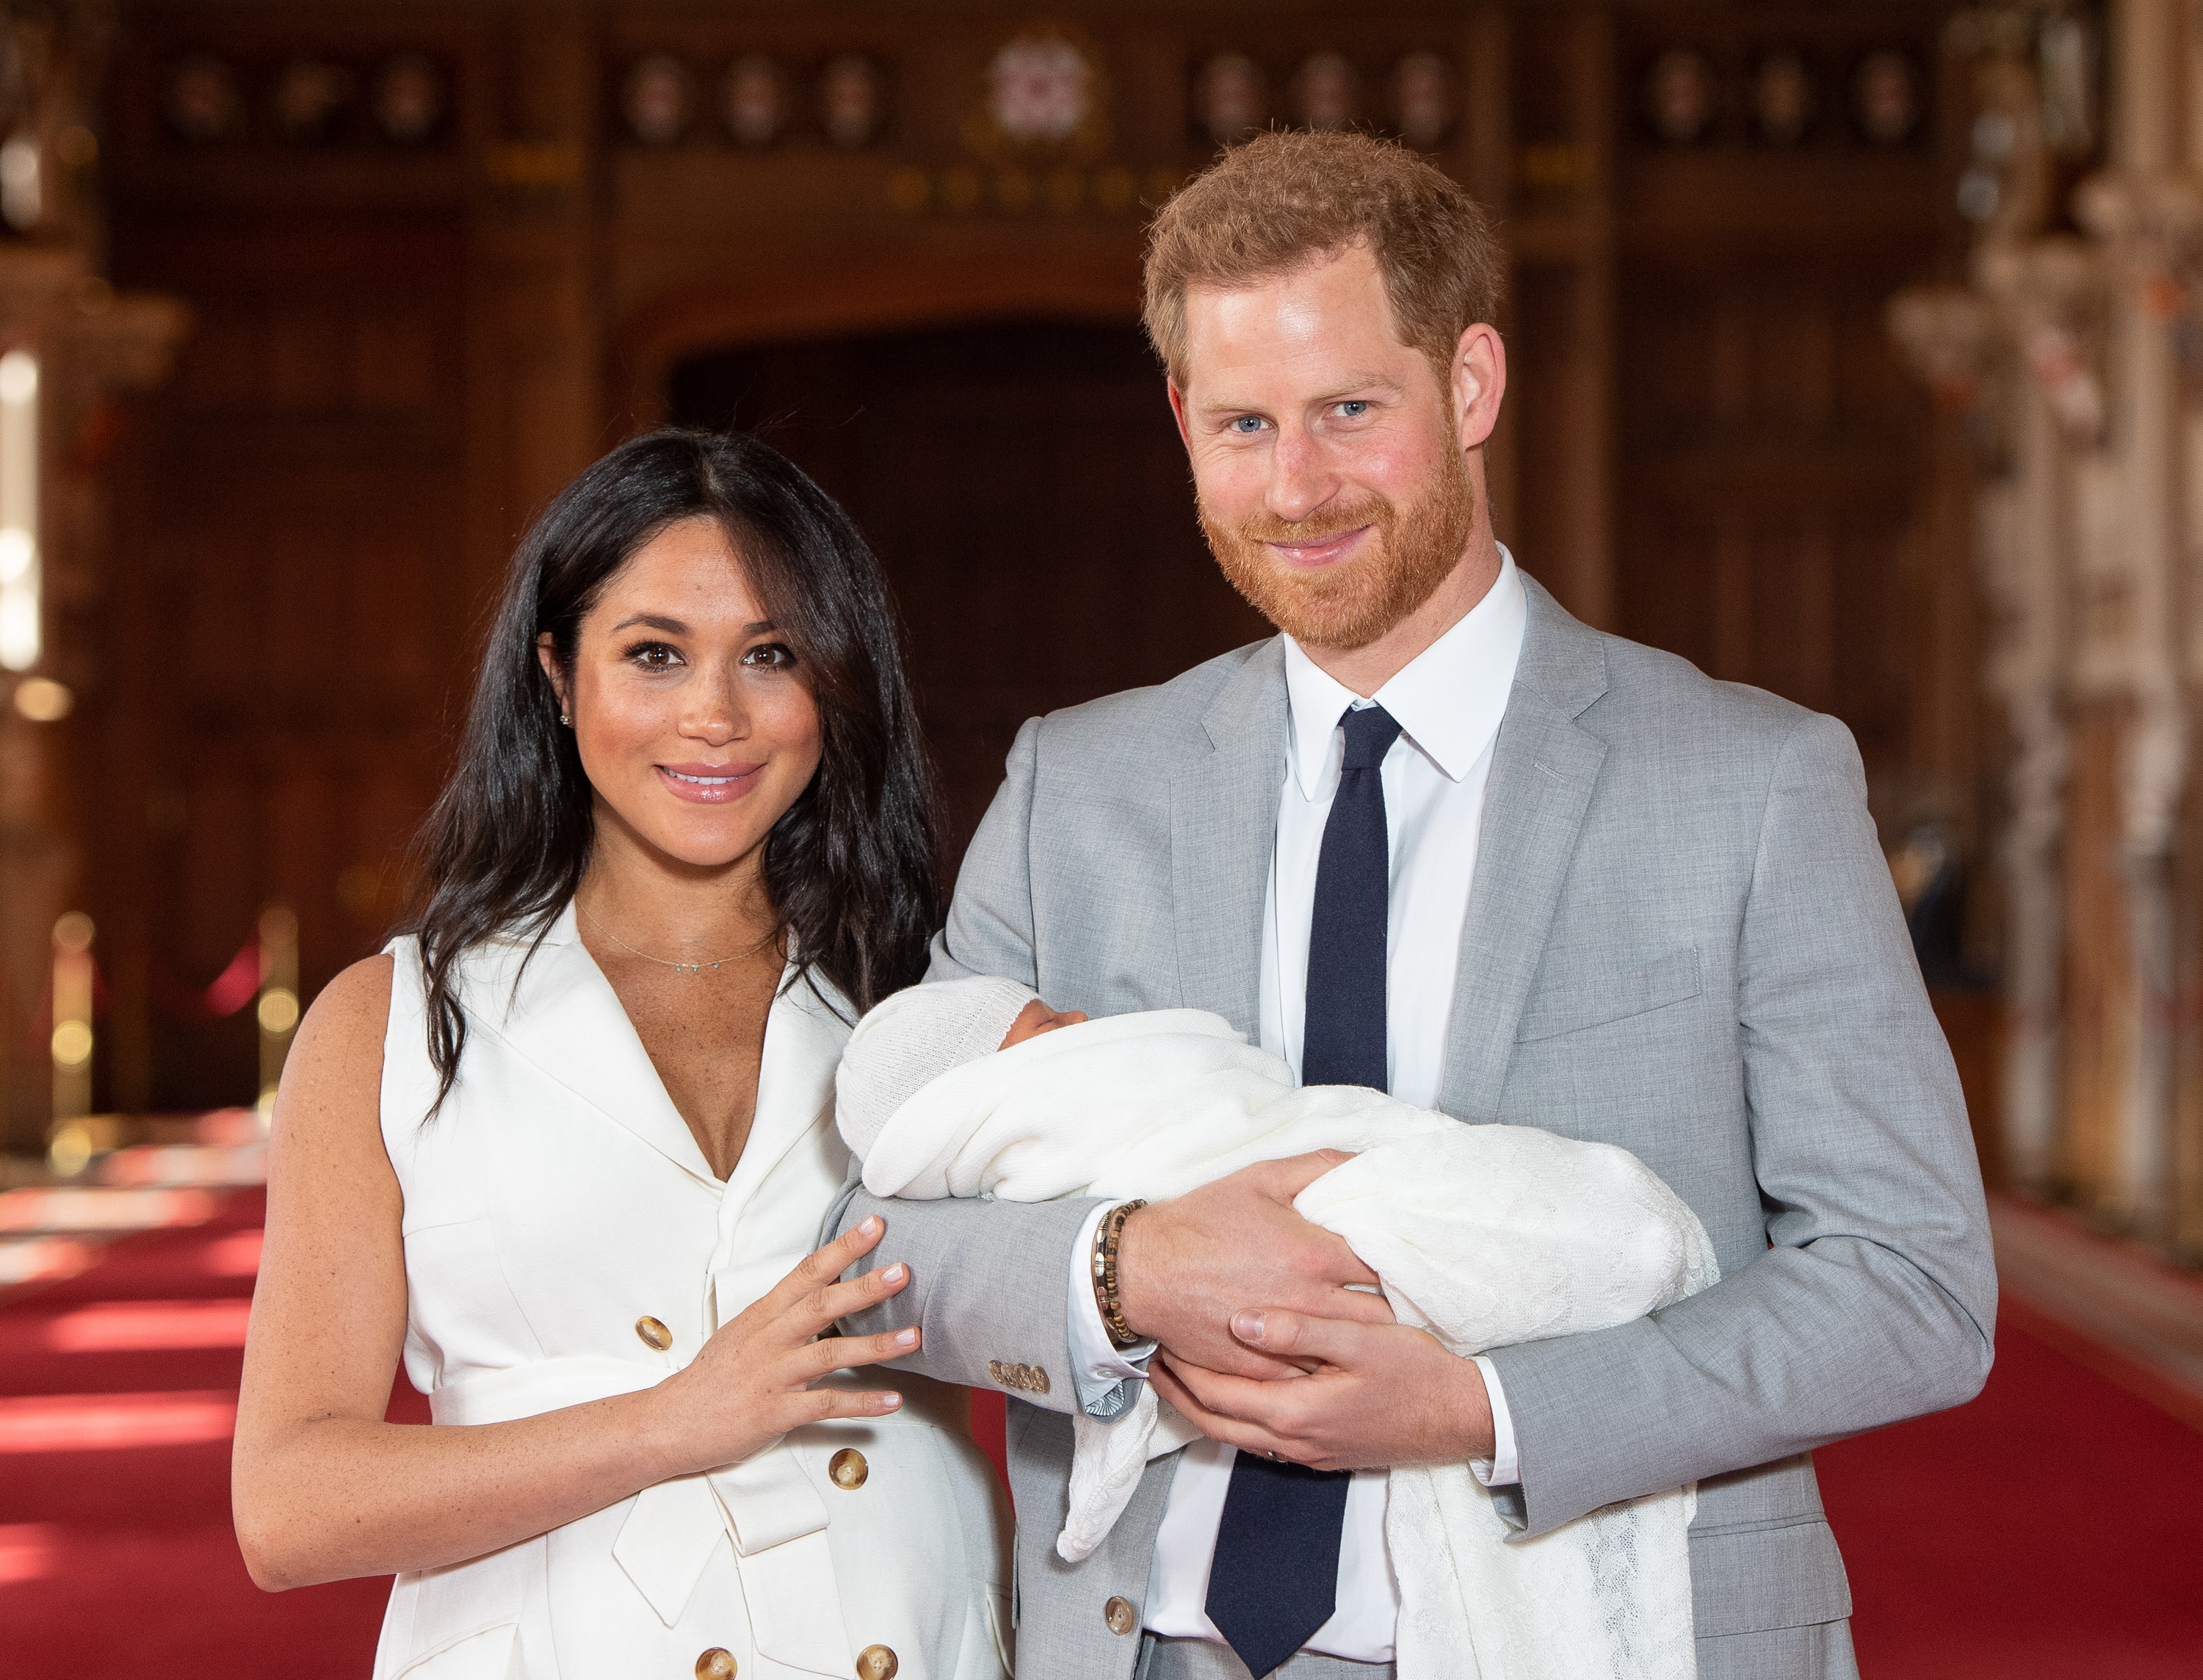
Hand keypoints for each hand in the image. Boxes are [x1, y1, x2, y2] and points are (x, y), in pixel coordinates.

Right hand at [648, 1215, 917, 1476]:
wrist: (672, 1421)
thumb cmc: (711, 1377)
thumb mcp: (743, 1333)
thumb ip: (782, 1315)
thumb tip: (823, 1293)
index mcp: (762, 1315)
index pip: (806, 1272)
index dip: (842, 1248)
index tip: (874, 1226)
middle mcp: (769, 1339)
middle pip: (821, 1305)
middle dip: (865, 1287)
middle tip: (903, 1271)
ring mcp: (772, 1376)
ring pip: (830, 1354)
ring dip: (875, 1346)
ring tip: (913, 1338)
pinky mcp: (775, 1412)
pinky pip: (825, 1405)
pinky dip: (861, 1403)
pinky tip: (892, 1401)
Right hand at [1115, 1152, 1392, 1379]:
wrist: (1144, 1271)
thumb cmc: (1202, 1222)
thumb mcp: (1261, 1179)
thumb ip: (1320, 1166)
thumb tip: (1367, 1160)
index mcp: (1315, 1254)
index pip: (1387, 1266)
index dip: (1401, 1264)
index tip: (1405, 1262)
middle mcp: (1308, 1302)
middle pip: (1380, 1316)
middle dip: (1392, 1307)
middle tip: (1397, 1300)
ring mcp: (1287, 1341)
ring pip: (1350, 1351)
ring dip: (1363, 1341)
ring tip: (1372, 1332)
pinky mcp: (1263, 1369)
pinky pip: (1312, 1376)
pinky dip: (1325, 1366)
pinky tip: (1330, 1356)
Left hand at [1147, 1308, 1493, 1471]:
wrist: (1463, 1419)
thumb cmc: (1417, 1374)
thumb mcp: (1362, 1340)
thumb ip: (1300, 1330)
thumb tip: (1241, 1322)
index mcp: (1295, 1412)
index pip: (1216, 1394)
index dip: (1182, 1367)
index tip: (1159, 1336)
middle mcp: (1293, 1441)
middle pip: (1214, 1422)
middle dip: (1179, 1391)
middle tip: (1153, 1356)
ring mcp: (1307, 1452)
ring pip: (1235, 1435)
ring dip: (1203, 1405)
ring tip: (1181, 1370)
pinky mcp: (1322, 1452)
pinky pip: (1260, 1438)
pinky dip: (1234, 1415)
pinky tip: (1234, 1389)